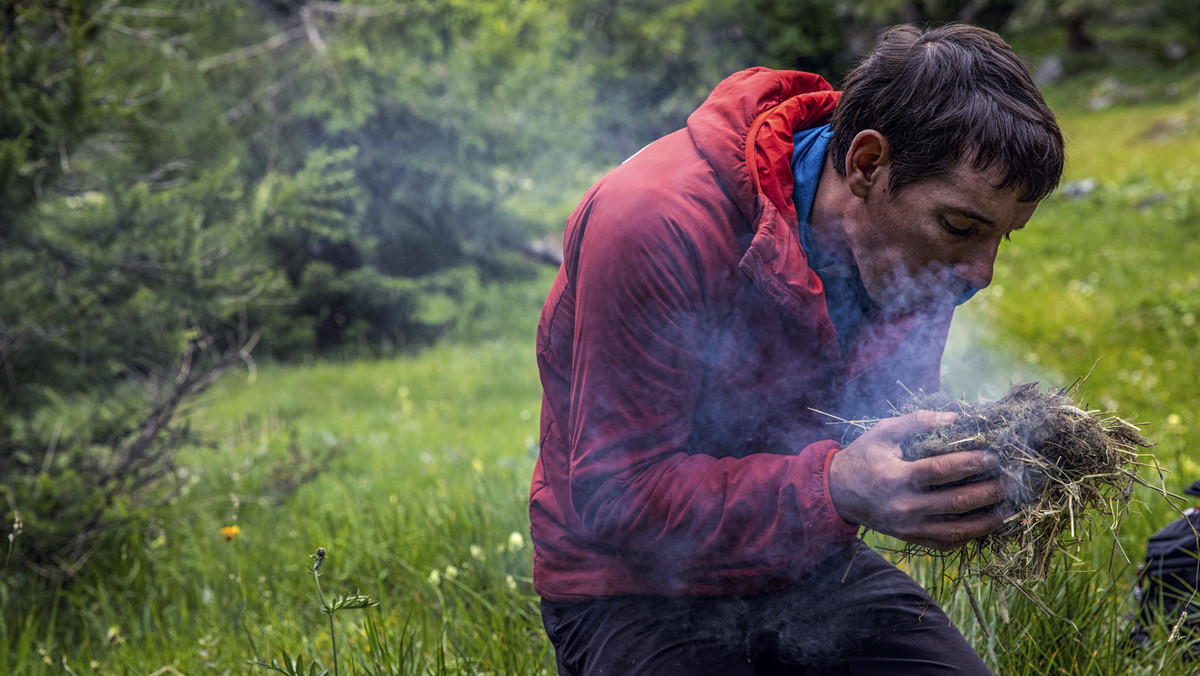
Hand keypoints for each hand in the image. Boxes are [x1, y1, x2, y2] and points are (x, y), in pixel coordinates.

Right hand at [828, 410, 1014, 550]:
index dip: (970, 463)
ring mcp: (908, 527)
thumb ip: (916, 421)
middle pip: (955, 503)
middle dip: (988, 492)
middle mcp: (904, 506)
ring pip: (956, 530)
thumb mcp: (883, 433)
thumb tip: (954, 418)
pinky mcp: (910, 539)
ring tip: (1006, 507)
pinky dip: (969, 537)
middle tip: (1009, 481)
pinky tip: (985, 525)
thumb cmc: (863, 457)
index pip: (941, 471)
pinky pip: (945, 544)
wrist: (838, 492)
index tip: (993, 456)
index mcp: (896, 477)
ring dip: (986, 520)